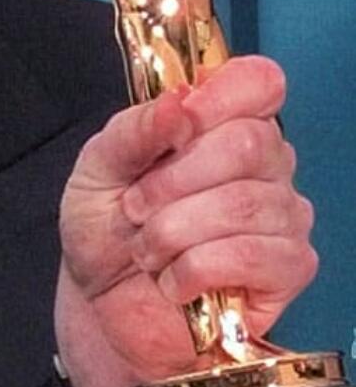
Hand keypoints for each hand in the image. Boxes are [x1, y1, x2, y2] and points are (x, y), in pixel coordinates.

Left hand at [56, 56, 316, 386]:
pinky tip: (175, 280)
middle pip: (249, 142)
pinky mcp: (289, 268)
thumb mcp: (97, 170)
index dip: (218, 97)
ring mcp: (283, 215)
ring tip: (147, 250)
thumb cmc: (105, 230)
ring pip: (245, 203)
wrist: (101, 304)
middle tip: (135, 209)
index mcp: (222, 124)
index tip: (176, 125)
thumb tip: (177, 104)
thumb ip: (132, 132)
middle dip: (172, 181)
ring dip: (174, 231)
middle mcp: (264, 164)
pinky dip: (195, 269)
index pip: (258, 82)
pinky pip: (254, 255)